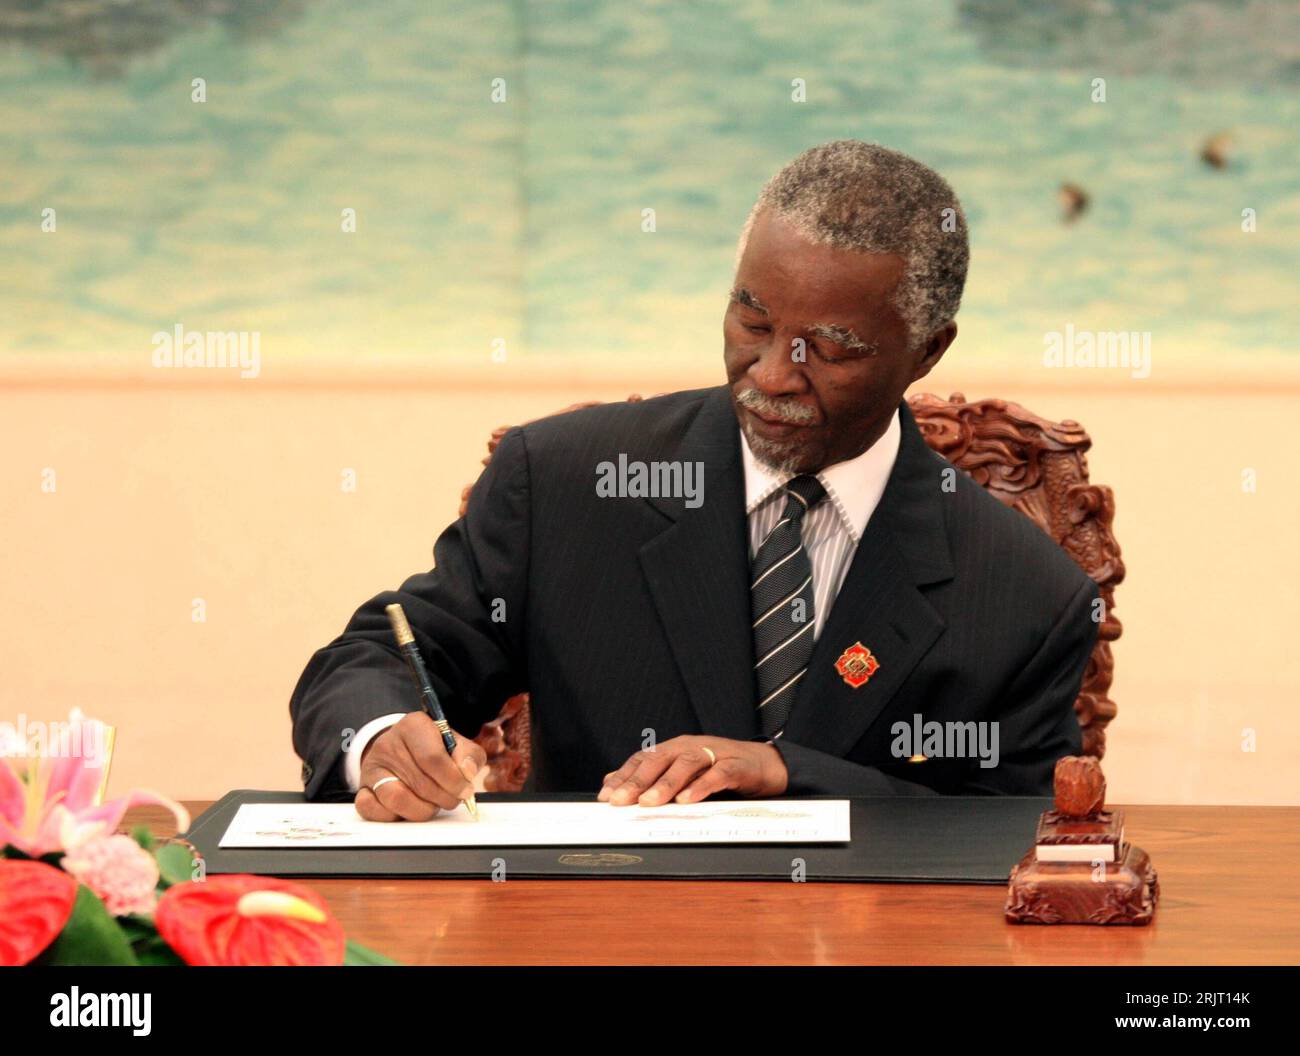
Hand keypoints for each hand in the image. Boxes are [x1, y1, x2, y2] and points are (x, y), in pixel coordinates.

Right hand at [355, 712, 485, 821]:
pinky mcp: (362, 788)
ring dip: (422, 810)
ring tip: (432, 803)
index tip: (465, 790)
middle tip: (453, 798)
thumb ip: (470, 755)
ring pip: (397, 799)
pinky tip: (409, 807)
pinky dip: (394, 816)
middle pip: (420, 783)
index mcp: (413, 725)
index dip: (454, 780)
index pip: (433, 758)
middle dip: (444, 798)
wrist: (403, 748)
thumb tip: (467, 773)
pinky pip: (372, 810)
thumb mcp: (456, 743)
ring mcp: (372, 767)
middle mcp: (388, 744)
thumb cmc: (433, 747)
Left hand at [597, 736, 787, 805]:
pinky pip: (718, 774)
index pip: (644, 759)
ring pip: (686, 764)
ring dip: (665, 783)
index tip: (606, 795)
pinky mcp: (737, 765)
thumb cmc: (721, 768)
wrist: (766, 764)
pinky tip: (687, 799)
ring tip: (649, 802)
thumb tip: (613, 783)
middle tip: (619, 801)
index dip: (624, 775)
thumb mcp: (685, 774)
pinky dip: (701, 786)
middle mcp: (691, 746)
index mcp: (676, 748)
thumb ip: (653, 778)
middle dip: (637, 780)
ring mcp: (714, 753)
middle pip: (660, 759)